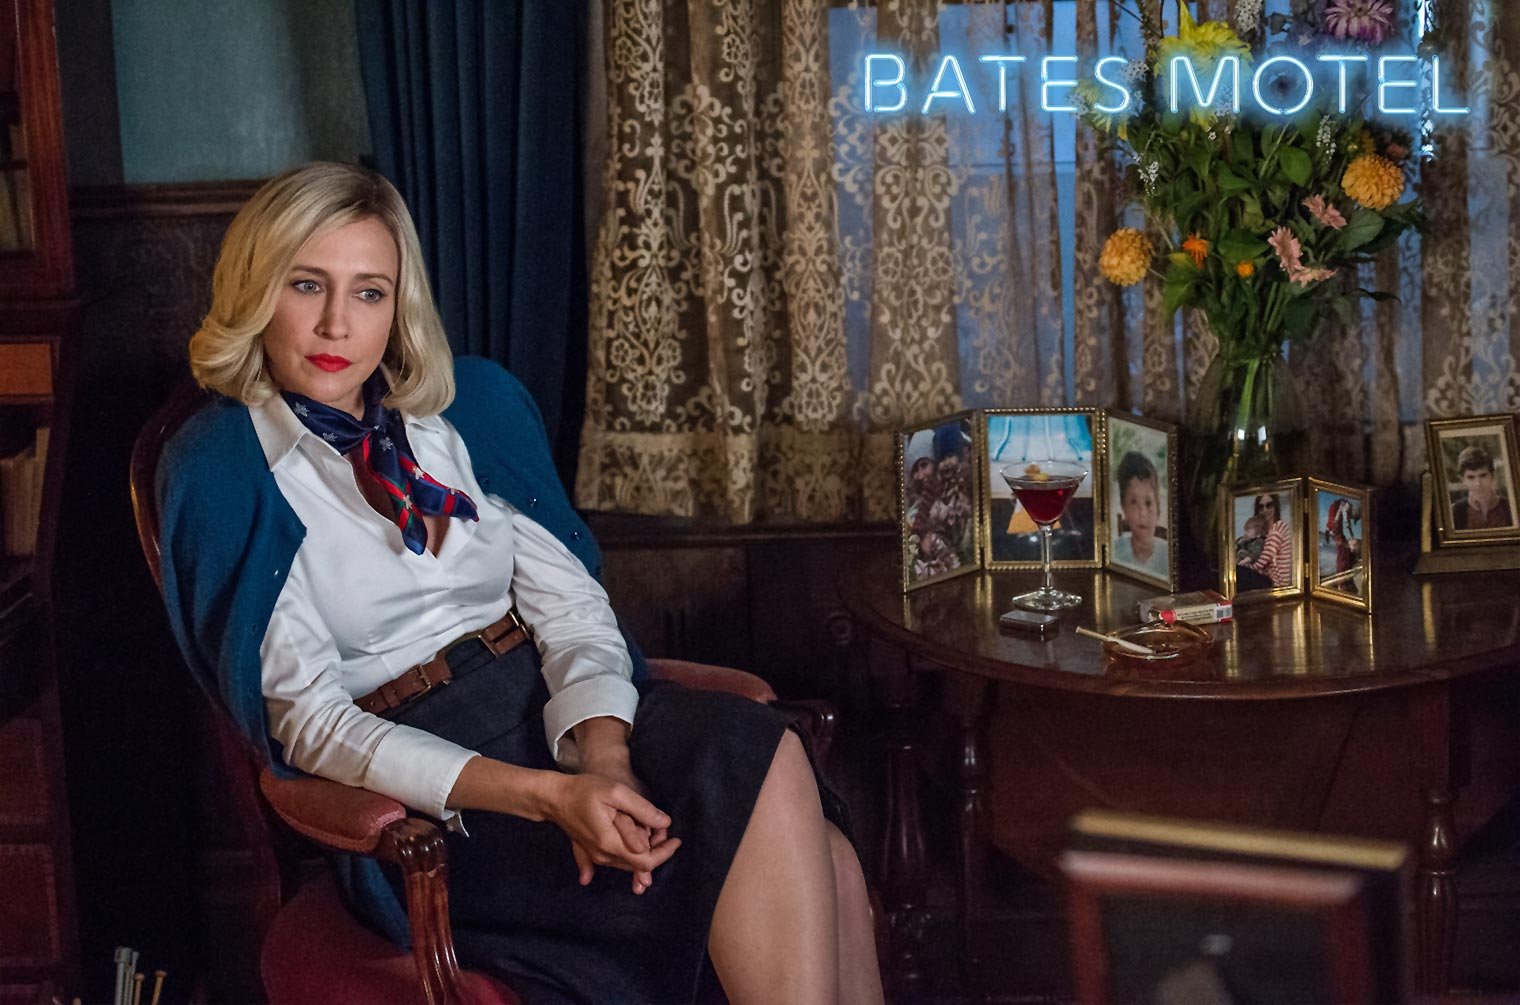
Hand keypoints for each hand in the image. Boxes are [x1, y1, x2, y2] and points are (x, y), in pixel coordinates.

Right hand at [543, 770, 678, 891]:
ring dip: (645, 854)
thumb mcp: (616, 792)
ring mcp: (596, 857)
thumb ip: (641, 809)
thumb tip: (665, 823)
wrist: (554, 797)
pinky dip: (630, 861)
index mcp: (610, 843)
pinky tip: (639, 863)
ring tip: (657, 835)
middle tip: (668, 835)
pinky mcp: (591, 853)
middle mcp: (603, 856)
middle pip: (638, 866)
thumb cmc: (584, 790)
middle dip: (657, 853)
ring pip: (628, 865)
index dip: (664, 853)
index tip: (677, 839)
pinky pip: (615, 863)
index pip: (645, 861)